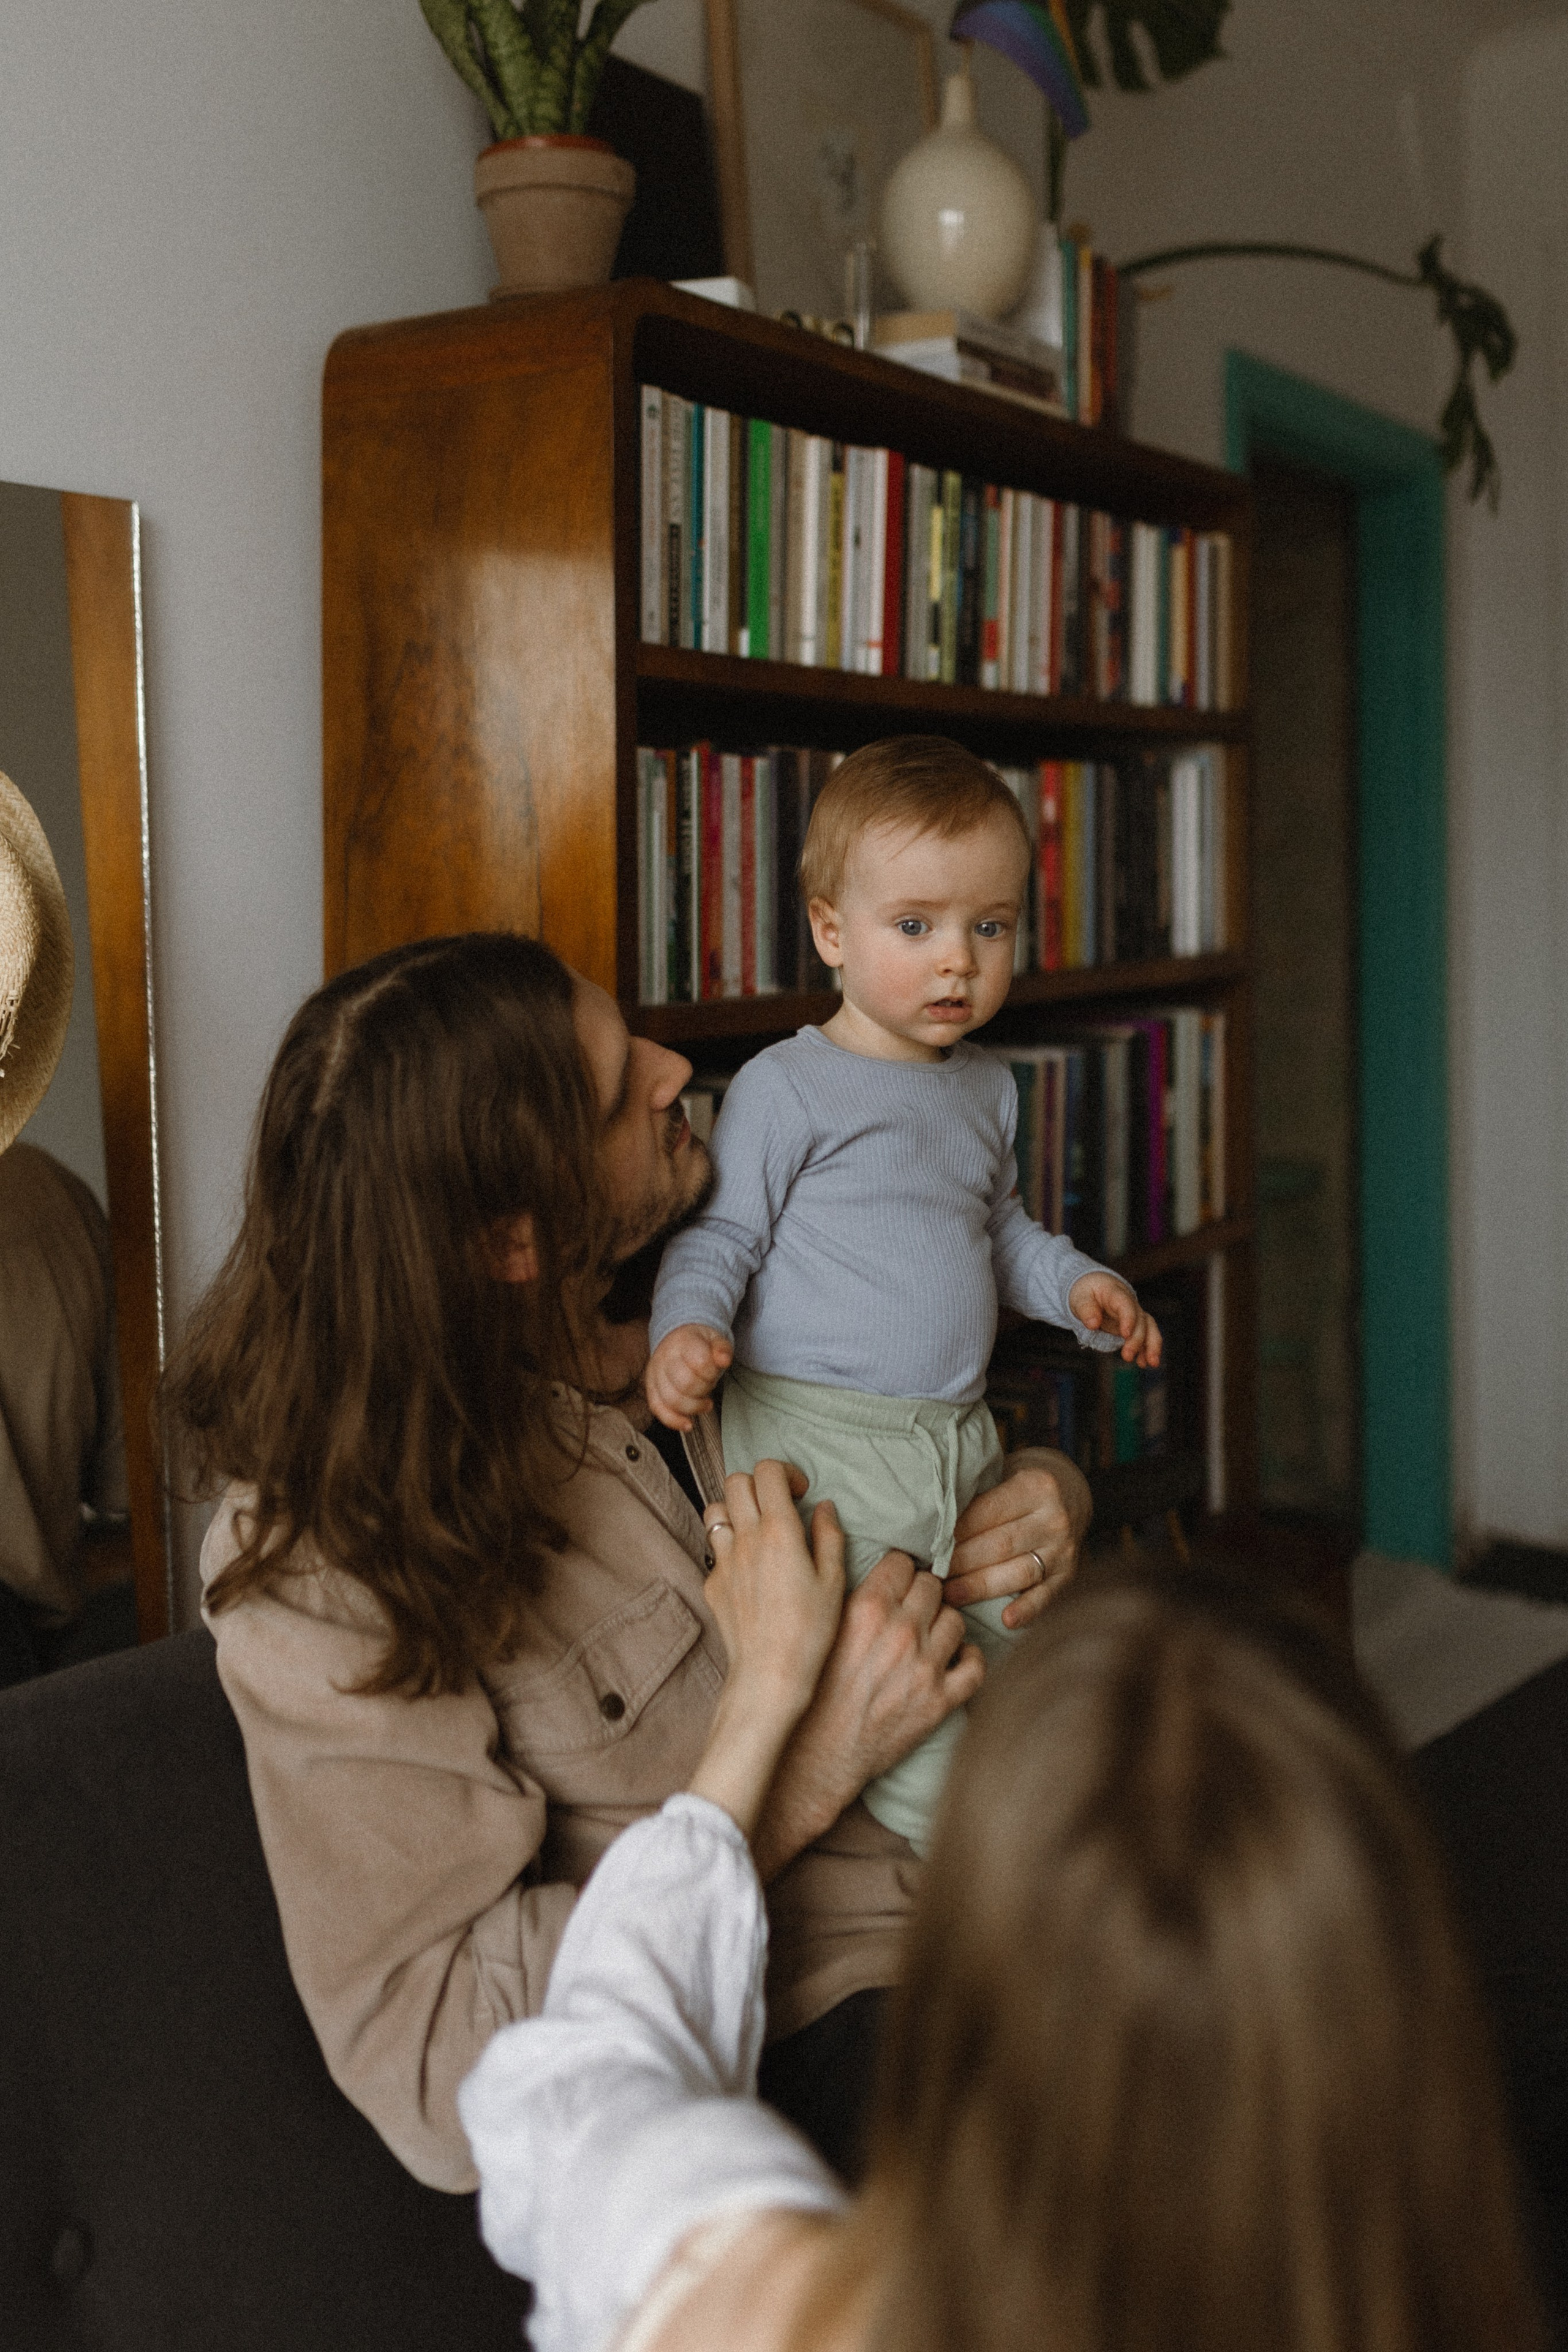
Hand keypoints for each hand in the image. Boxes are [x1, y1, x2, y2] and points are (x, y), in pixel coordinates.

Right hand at [645, 1323, 733, 1430]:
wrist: (675, 1339)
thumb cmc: (698, 1343)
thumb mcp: (714, 1338)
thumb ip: (722, 1349)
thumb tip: (724, 1360)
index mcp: (683, 1342)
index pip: (700, 1362)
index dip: (712, 1372)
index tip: (715, 1371)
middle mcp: (665, 1358)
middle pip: (685, 1383)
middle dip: (704, 1390)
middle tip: (710, 1385)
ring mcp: (655, 1374)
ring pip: (671, 1399)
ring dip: (693, 1407)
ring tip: (705, 1403)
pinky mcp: (651, 1388)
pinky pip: (658, 1408)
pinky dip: (673, 1420)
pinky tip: (687, 1425)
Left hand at [702, 1462, 843, 1717]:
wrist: (769, 1674)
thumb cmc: (809, 1631)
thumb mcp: (834, 1580)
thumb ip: (829, 1535)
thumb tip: (824, 1507)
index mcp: (779, 1532)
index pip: (766, 1471)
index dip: (784, 1472)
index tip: (799, 1491)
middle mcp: (746, 1539)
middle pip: (736, 1480)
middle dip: (758, 1483)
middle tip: (778, 1504)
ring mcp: (724, 1560)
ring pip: (716, 1509)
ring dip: (736, 1509)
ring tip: (758, 1529)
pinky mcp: (712, 1583)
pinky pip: (714, 1549)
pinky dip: (729, 1546)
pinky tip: (750, 1568)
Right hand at [752, 1549, 983, 1879]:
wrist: (816, 1757)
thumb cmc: (811, 1694)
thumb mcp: (821, 1634)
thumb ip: (849, 1598)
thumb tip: (875, 1573)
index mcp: (867, 1610)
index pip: (903, 1562)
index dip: (898, 1571)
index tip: (895, 1582)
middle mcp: (901, 1633)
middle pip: (932, 1586)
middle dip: (921, 1594)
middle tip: (910, 1609)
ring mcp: (925, 1668)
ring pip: (956, 1620)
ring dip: (942, 1625)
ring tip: (927, 1636)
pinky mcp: (940, 1702)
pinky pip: (976, 1666)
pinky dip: (968, 1659)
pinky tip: (953, 1659)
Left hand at [944, 1450, 1091, 1631]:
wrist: (1072, 1493)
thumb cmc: (1023, 1485)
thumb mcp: (1006, 1475)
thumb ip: (978, 1494)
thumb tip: (931, 1520)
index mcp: (1036, 1486)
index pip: (987, 1512)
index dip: (954, 1531)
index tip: (927, 1544)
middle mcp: (1054, 1518)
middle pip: (999, 1545)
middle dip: (960, 1562)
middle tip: (929, 1574)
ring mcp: (1063, 1550)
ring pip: (1017, 1572)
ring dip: (980, 1587)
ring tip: (949, 1595)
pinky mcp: (1067, 1576)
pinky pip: (1045, 1596)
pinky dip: (1027, 1610)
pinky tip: (1006, 1620)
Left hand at [1068, 1273, 1162, 1367]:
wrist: (1095, 1287)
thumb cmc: (1086, 1292)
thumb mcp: (1080, 1297)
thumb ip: (1085, 1309)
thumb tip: (1093, 1324)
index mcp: (1115, 1293)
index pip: (1126, 1304)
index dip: (1128, 1319)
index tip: (1125, 1334)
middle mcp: (1130, 1303)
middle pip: (1140, 1319)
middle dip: (1137, 1339)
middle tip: (1127, 1357)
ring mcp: (1134, 1314)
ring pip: (1149, 1327)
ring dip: (1152, 1346)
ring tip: (1150, 1364)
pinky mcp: (1134, 1325)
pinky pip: (1145, 1336)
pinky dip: (1146, 1350)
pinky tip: (1143, 1363)